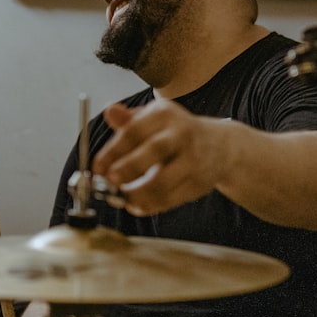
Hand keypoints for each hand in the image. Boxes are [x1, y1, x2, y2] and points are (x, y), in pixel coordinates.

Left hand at [92, 100, 227, 215]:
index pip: (135, 130)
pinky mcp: (199, 183)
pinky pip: (171, 199)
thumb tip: (109, 111)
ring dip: (138, 193)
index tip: (97, 167)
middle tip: (111, 181)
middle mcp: (182, 134)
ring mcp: (194, 159)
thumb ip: (129, 121)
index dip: (113, 150)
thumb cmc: (176, 133)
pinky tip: (136, 204)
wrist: (219, 147)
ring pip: (163, 181)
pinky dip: (150, 205)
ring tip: (122, 198)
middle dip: (130, 167)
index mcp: (165, 115)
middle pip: (155, 150)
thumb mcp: (154, 120)